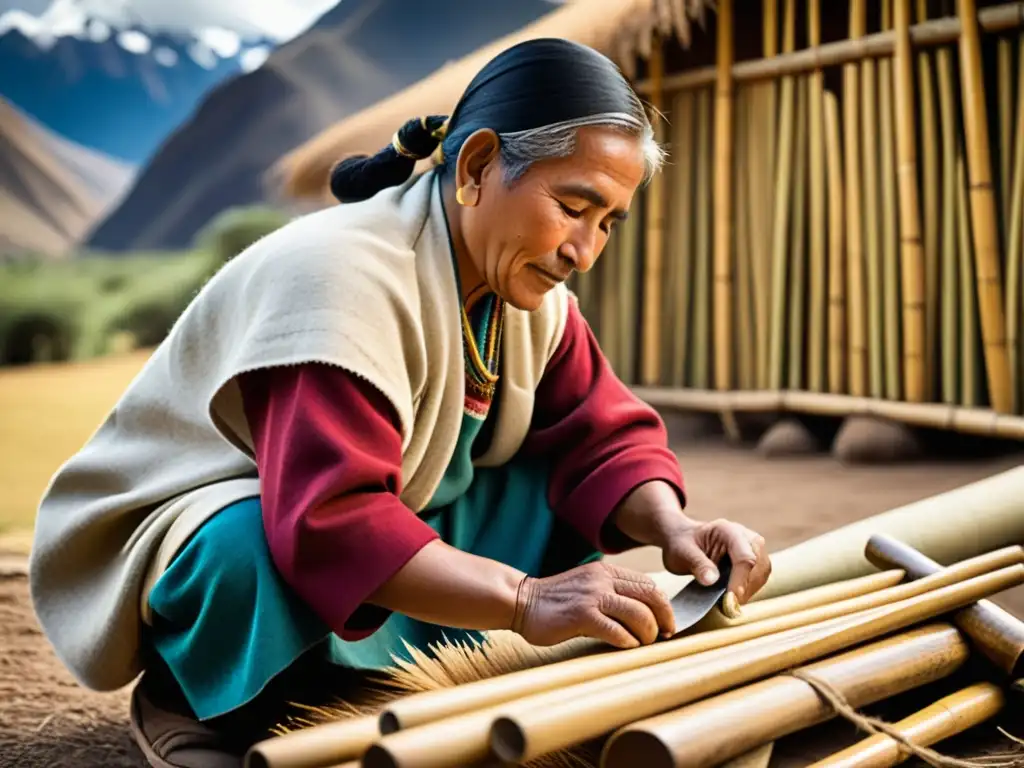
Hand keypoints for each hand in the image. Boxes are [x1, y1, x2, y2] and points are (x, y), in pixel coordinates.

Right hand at [512, 561, 675, 648]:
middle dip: (664, 618)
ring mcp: (592, 596)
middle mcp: (602, 579)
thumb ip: (612, 592)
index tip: (667, 623)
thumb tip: (645, 614)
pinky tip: (626, 646)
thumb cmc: (556, 601)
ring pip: (638, 613)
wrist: (520, 601)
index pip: (648, 585)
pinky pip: (616, 631)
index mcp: (606, 571)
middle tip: (665, 635)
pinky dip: (627, 641)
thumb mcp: (588, 586)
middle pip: (650, 596)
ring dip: (648, 633)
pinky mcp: (581, 615)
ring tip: (644, 643)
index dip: (664, 605)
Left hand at [661, 518, 770, 605]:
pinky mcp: (756, 561)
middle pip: (757, 567)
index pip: (744, 557)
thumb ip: (697, 564)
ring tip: (727, 602)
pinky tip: (731, 597)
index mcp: (729, 531)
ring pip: (761, 575)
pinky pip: (758, 579)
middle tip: (726, 606)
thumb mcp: (682, 552)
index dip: (740, 581)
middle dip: (743, 589)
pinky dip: (747, 591)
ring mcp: (754, 549)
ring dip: (746, 592)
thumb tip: (712, 580)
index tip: (730, 600)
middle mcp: (747, 537)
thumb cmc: (682, 544)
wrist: (683, 540)